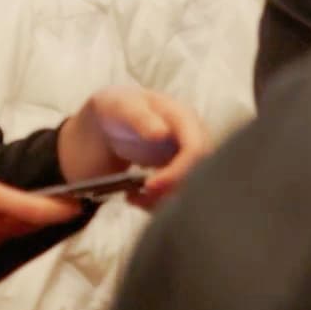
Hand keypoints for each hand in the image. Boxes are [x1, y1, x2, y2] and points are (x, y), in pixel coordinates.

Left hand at [59, 85, 210, 209]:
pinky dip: (158, 203)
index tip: (150, 185)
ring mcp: (189, 159)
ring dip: (163, 200)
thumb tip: (161, 132)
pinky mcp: (180, 174)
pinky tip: (134, 198)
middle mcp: (194, 139)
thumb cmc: (117, 108)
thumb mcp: (121, 106)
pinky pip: (178, 195)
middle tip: (141, 196)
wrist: (110, 120)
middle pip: (199, 176)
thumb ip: (139, 117)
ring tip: (132, 198)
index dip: (178, 172)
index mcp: (184, 118)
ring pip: (190, 190)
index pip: (196, 150)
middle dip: (170, 191)